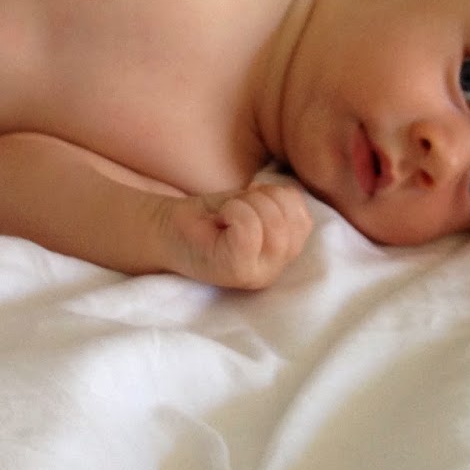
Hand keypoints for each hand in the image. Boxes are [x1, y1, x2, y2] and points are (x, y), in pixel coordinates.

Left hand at [164, 182, 312, 289]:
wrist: (165, 230)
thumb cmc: (209, 217)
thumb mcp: (253, 205)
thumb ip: (279, 204)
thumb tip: (293, 196)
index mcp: (281, 254)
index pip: (303, 219)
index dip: (278, 197)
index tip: (251, 198)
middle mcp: (273, 270)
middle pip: (291, 221)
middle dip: (261, 199)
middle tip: (235, 207)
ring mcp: (256, 274)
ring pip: (274, 224)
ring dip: (246, 205)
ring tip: (227, 215)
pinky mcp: (236, 271)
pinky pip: (250, 230)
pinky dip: (234, 212)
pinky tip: (220, 220)